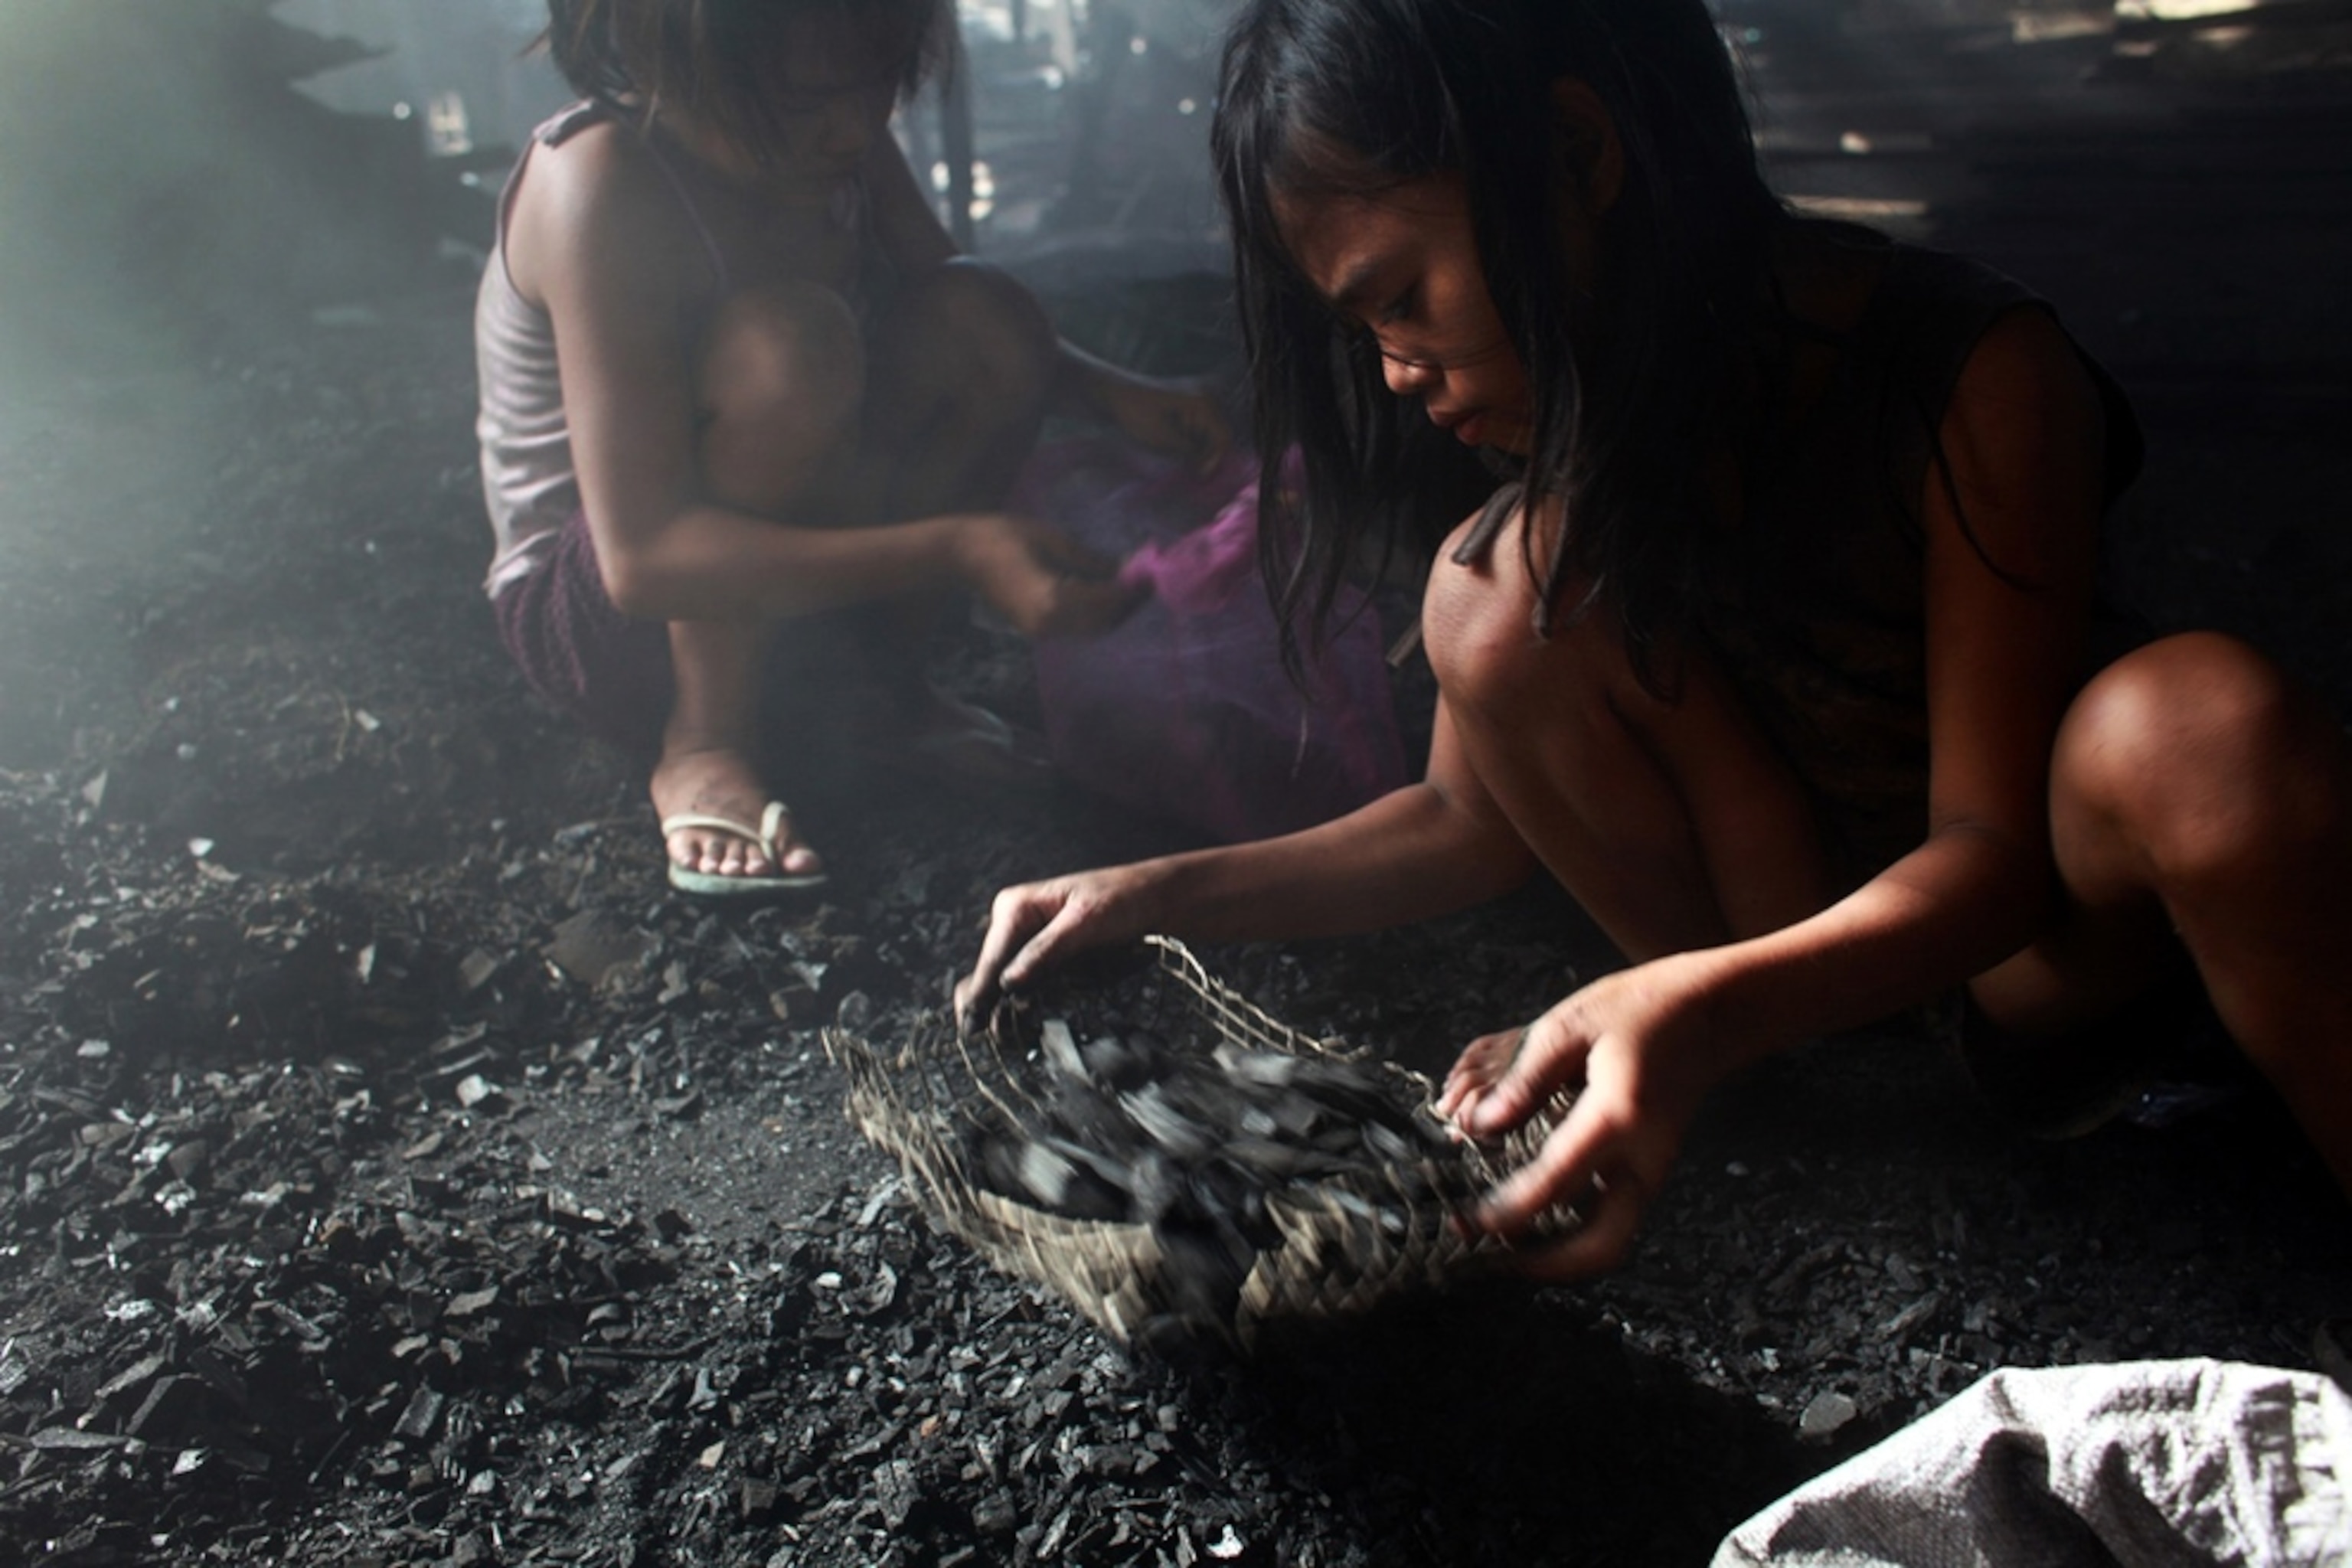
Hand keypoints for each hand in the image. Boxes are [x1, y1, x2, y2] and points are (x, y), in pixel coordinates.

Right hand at [954, 513, 1143, 637]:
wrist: (960, 554)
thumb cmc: (1001, 537)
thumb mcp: (1050, 539)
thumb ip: (1088, 558)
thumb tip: (1125, 567)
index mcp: (1050, 600)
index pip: (1105, 600)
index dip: (1131, 587)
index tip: (1151, 570)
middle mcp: (1049, 624)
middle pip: (1103, 621)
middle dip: (1128, 603)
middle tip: (1149, 579)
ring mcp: (1042, 631)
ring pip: (1093, 629)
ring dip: (1116, 611)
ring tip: (1134, 585)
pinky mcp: (1039, 630)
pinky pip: (1078, 627)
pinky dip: (1099, 613)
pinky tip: (1109, 592)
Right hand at [955, 864, 1164, 1027]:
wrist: (1155, 898)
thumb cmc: (1124, 900)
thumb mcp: (1085, 922)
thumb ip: (1046, 950)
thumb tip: (1009, 982)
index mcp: (1016, 907)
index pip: (992, 957)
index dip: (981, 993)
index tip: (973, 1025)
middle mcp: (1016, 923)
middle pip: (993, 972)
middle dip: (988, 1004)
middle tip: (983, 1039)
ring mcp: (1030, 941)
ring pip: (1006, 981)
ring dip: (1003, 1008)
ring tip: (1000, 1040)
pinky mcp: (1047, 957)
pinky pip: (1027, 983)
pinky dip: (1023, 1003)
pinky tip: (1019, 1025)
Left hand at [1097, 375, 1232, 473]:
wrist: (1113, 392)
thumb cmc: (1135, 413)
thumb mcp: (1163, 439)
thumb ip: (1189, 454)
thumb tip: (1206, 469)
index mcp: (1202, 403)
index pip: (1222, 437)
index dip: (1214, 460)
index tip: (1199, 476)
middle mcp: (1204, 396)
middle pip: (1218, 434)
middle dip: (1207, 454)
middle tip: (1192, 473)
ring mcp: (1195, 397)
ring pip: (1208, 431)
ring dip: (1198, 448)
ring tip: (1182, 462)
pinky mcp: (1186, 401)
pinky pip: (1198, 425)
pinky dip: (1190, 439)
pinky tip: (1177, 448)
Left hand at [1437, 959, 1722, 1280]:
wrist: (1710, 1013)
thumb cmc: (1640, 1010)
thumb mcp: (1569, 1025)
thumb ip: (1522, 1078)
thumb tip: (1477, 1123)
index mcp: (1617, 1117)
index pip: (1555, 1184)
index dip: (1507, 1213)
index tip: (1469, 1223)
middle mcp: (1642, 1158)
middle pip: (1600, 1248)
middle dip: (1543, 1266)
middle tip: (1491, 1257)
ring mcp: (1652, 1171)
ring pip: (1610, 1242)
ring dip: (1558, 1256)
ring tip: (1504, 1245)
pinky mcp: (1651, 1171)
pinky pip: (1614, 1220)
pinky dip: (1574, 1230)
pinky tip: (1534, 1216)